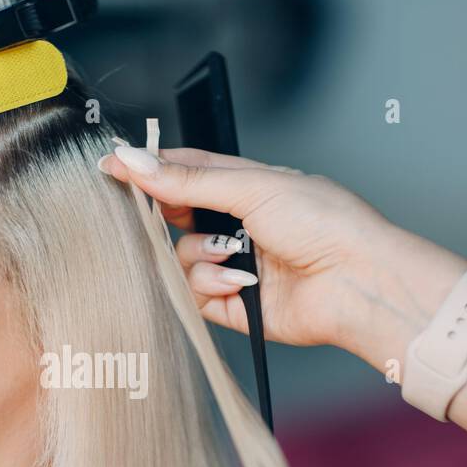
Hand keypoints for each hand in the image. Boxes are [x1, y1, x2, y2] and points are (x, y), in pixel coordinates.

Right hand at [99, 146, 466, 371]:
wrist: (355, 282)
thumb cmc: (325, 224)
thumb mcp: (252, 187)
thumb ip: (188, 181)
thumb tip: (136, 162)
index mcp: (247, 186)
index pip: (185, 171)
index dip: (148, 169)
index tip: (111, 167)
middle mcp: (238, 225)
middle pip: (174, 217)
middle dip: (166, 217)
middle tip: (161, 214)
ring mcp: (234, 264)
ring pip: (180, 258)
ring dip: (199, 256)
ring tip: (233, 255)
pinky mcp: (234, 304)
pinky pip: (195, 293)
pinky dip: (212, 285)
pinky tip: (241, 282)